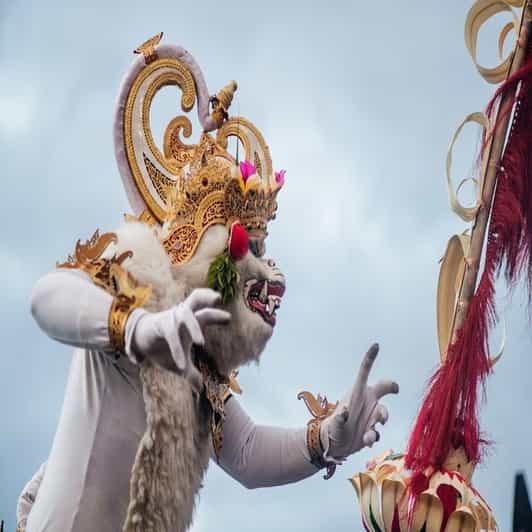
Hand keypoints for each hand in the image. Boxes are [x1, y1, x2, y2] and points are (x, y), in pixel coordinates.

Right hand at [127, 288, 229, 390]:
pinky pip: (171, 336)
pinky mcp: (159, 325)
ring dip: (193, 327)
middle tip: (217, 299)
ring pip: (185, 315)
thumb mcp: (178, 363)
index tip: (229, 318)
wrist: (137, 344)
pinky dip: (176, 350)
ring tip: (201, 343)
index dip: (217, 314)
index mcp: (190, 320)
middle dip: (206, 297)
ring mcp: (171, 318)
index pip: (206, 312)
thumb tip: (201, 389)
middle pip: (195, 299)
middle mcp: (182, 315)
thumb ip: (191, 374)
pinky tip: (181, 365)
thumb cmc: (162, 349)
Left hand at [320, 343, 398, 462]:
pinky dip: (374, 437)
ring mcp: (371, 415)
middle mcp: (366, 401)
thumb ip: (340, 418)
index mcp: (356, 393)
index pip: (364, 372)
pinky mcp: (373, 429)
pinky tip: (366, 441)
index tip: (376, 345)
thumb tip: (345, 411)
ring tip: (370, 432)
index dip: (370, 358)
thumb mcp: (334, 424)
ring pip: (384, 412)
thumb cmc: (332, 429)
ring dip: (382, 419)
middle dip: (391, 386)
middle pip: (383, 387)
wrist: (333, 445)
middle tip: (395, 389)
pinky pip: (378, 432)